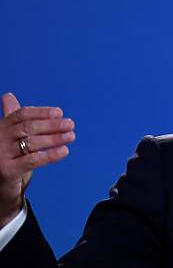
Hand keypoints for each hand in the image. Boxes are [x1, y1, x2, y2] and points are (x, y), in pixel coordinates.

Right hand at [0, 93, 74, 227]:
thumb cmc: (8, 156)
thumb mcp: (10, 136)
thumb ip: (13, 119)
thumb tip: (8, 96)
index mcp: (0, 127)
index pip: (21, 114)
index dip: (41, 112)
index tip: (59, 113)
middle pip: (28, 128)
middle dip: (52, 125)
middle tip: (70, 124)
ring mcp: (1, 155)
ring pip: (32, 143)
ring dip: (55, 138)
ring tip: (71, 136)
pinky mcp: (7, 171)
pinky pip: (32, 160)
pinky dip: (51, 155)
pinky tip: (64, 151)